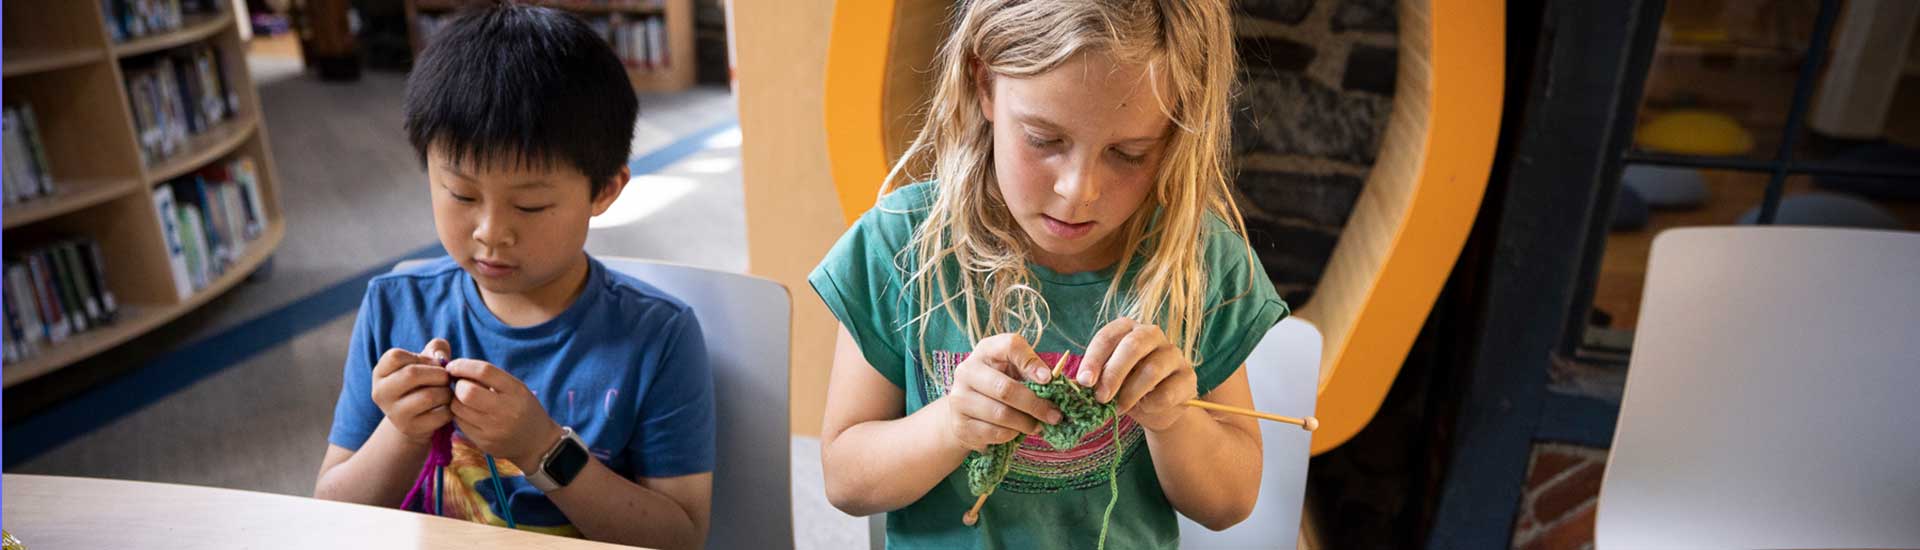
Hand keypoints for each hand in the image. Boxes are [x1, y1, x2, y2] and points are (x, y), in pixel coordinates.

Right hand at [371, 339, 454, 444]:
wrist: (417, 418)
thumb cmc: (423, 382)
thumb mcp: (426, 361)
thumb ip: (437, 349)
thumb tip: (442, 357)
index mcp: (380, 373)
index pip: (395, 356)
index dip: (421, 357)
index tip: (432, 364)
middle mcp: (380, 393)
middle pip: (411, 374)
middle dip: (438, 373)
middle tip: (446, 378)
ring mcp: (393, 413)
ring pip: (428, 396)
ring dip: (446, 392)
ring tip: (447, 392)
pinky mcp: (410, 428)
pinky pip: (439, 414)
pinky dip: (449, 409)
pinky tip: (446, 407)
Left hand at [446, 359, 562, 466]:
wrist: (536, 442)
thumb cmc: (523, 409)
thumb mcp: (516, 389)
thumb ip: (491, 378)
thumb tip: (457, 369)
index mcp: (516, 391)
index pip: (484, 371)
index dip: (463, 365)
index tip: (453, 366)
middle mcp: (506, 410)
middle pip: (467, 392)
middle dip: (458, 385)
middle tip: (460, 385)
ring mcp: (494, 429)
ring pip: (458, 408)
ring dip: (455, 400)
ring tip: (464, 399)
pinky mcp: (484, 442)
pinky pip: (459, 423)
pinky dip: (459, 415)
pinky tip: (468, 413)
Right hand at [940, 333, 1063, 452]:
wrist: (966, 410)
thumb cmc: (1000, 384)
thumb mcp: (1015, 371)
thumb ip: (1032, 373)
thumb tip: (1053, 384)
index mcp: (986, 351)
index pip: (1009, 346)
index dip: (1031, 362)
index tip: (1049, 379)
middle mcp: (967, 371)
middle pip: (1006, 389)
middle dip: (1036, 405)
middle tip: (1055, 416)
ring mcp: (959, 398)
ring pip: (1001, 414)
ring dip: (1026, 423)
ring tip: (1039, 425)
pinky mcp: (960, 424)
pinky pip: (994, 433)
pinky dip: (1012, 435)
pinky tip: (1017, 432)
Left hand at [1077, 318, 1195, 431]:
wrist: (1156, 407)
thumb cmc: (1125, 387)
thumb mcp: (1107, 380)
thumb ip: (1096, 378)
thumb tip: (1081, 383)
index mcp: (1127, 329)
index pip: (1109, 336)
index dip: (1094, 358)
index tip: (1084, 381)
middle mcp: (1152, 334)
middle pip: (1133, 346)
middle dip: (1113, 373)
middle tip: (1100, 397)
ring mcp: (1174, 354)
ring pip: (1152, 370)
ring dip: (1130, 393)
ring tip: (1119, 408)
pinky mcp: (1188, 376)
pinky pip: (1168, 391)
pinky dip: (1151, 404)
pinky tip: (1145, 407)